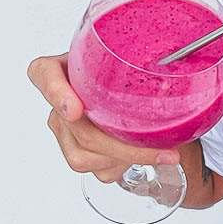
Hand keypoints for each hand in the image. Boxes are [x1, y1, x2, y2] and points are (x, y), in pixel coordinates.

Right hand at [27, 53, 179, 181]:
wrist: (136, 95)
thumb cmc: (129, 72)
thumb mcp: (134, 55)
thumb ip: (141, 53)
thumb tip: (178, 54)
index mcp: (62, 68)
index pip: (44, 74)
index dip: (56, 92)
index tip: (76, 109)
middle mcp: (58, 100)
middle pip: (79, 130)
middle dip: (123, 146)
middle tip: (162, 150)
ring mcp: (64, 130)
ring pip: (85, 156)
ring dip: (127, 158)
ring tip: (159, 152)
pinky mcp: (78, 153)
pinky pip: (98, 170)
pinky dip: (125, 166)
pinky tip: (143, 155)